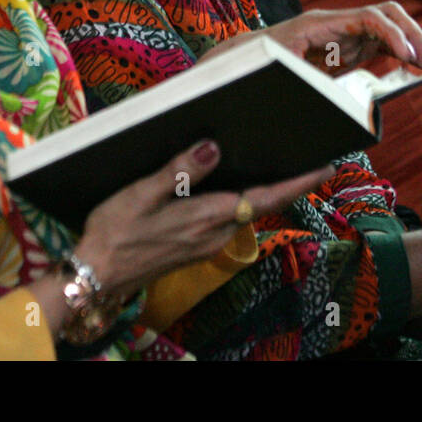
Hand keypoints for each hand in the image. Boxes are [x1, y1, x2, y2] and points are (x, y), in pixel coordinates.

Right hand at [74, 140, 333, 299]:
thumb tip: (214, 147)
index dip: (297, 182)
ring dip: (265, 192)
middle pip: (262, 204)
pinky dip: (242, 200)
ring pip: (246, 213)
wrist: (96, 275)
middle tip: (309, 157)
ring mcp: (206, 244)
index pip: (265, 197)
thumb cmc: (114, 232)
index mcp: (207, 217)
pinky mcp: (195, 247)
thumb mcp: (141, 194)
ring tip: (278, 164)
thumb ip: (180, 170)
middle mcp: (215, 234)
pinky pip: (228, 219)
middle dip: (288, 183)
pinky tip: (235, 185)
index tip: (325, 165)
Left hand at [260, 3, 421, 71]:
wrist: (250, 55)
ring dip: (413, 42)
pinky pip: (384, 43)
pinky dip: (402, 52)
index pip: (369, 17)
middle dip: (412, 34)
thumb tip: (336, 98)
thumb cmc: (264, 61)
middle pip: (387, 14)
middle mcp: (340, 22)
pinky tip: (417, 67)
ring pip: (390, 27)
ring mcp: (348, 32)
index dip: (392, 34)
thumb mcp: (283, 70)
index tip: (408, 56)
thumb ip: (308, 79)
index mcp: (324, 23)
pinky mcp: (352, 45)